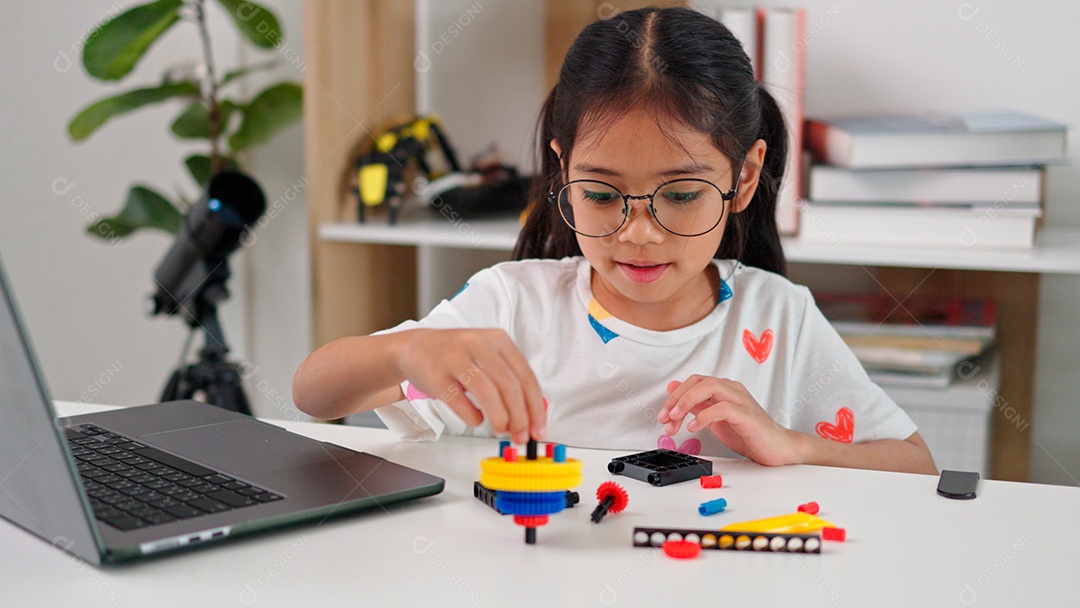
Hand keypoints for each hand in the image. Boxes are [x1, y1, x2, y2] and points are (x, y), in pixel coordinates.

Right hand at [396, 328, 545, 443]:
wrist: (413, 348)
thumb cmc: (455, 356)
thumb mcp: (486, 356)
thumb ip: (510, 379)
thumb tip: (533, 413)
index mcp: (497, 339)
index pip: (525, 375)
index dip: (535, 406)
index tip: (538, 427)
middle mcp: (477, 344)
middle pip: (509, 385)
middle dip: (520, 416)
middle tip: (521, 436)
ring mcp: (455, 358)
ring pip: (487, 392)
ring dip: (500, 417)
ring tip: (501, 430)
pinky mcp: (436, 375)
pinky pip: (459, 401)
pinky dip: (472, 416)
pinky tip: (476, 420)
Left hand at [657, 376, 802, 466]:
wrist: (776, 448)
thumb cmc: (747, 433)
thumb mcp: (714, 419)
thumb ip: (696, 405)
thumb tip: (674, 390)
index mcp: (723, 389)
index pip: (693, 382)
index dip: (675, 396)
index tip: (663, 415)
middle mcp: (732, 390)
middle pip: (698, 381)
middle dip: (677, 397)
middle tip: (665, 417)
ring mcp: (740, 400)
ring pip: (710, 387)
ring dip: (687, 401)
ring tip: (676, 419)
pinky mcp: (747, 415)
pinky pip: (723, 408)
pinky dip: (704, 416)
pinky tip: (695, 427)